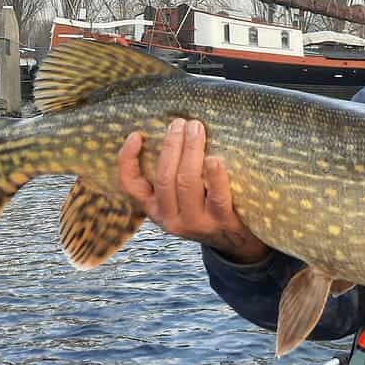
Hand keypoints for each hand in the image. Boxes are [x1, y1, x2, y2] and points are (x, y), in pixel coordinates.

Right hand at [117, 118, 269, 264]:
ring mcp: (195, 223)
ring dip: (191, 151)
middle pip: (164, 177)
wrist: (236, 241)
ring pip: (187, 183)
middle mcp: (170, 219)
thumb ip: (172, 174)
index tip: (135, 136)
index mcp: (156, 209)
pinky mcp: (221, 222)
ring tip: (196, 128)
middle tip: (180, 123)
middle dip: (170, 146)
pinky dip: (215, 176)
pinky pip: (217, 197)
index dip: (128, 161)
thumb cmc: (206, 208)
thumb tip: (172, 131)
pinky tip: (214, 159)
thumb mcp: (181, 199)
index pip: (131, 186)